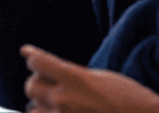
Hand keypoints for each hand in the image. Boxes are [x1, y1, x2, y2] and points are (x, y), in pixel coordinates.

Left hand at [21, 46, 158, 112]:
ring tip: (52, 104)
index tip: (28, 53)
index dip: (32, 56)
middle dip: (38, 83)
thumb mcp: (100, 77)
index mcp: (75, 78)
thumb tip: (52, 70)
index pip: (38, 62)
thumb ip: (73, 74)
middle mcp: (64, 99)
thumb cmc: (130, 99)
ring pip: (32, 108)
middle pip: (31, 85)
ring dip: (40, 105)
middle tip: (48, 83)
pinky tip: (54, 111)